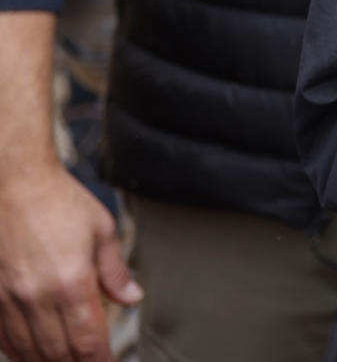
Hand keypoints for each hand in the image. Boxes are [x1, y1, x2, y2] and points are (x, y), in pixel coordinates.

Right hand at [0, 163, 141, 361]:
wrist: (15, 184)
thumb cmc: (59, 202)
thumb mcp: (102, 230)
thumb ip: (115, 271)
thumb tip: (132, 297)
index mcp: (71, 282)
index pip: (87, 339)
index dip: (99, 360)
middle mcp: (37, 296)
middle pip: (56, 352)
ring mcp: (9, 298)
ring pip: (27, 350)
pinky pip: (3, 336)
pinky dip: (18, 351)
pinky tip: (30, 354)